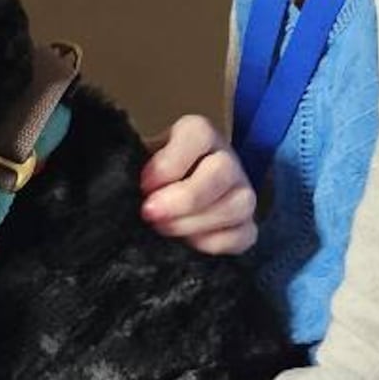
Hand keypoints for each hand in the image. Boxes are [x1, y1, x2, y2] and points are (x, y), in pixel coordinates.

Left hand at [140, 115, 256, 255]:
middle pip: (222, 171)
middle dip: (184, 199)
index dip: (169, 163)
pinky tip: (186, 245)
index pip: (198, 134)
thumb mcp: (135, 164)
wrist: (157, 205)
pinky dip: (213, 244)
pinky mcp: (245, 225)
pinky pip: (243, 236)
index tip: (144, 185)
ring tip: (162, 230)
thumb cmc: (144, 180)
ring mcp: (240, 193)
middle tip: (150, 214)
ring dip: (195, 223)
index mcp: (197, 135)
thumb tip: (134, 190)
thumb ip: (133, 169)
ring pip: (237, 205)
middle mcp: (225, 159)